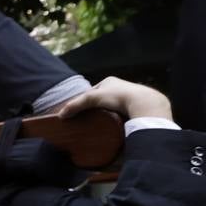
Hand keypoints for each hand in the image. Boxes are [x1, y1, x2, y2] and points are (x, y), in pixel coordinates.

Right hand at [56, 77, 172, 121]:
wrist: (144, 103)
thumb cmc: (118, 96)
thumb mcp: (92, 98)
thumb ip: (75, 105)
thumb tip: (61, 115)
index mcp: (110, 81)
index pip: (92, 91)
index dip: (85, 101)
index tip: (80, 112)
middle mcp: (120, 86)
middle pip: (103, 98)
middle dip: (97, 107)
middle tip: (90, 119)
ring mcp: (130, 96)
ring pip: (115, 106)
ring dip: (109, 113)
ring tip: (102, 124)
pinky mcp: (137, 106)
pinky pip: (124, 112)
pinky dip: (119, 118)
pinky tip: (116, 124)